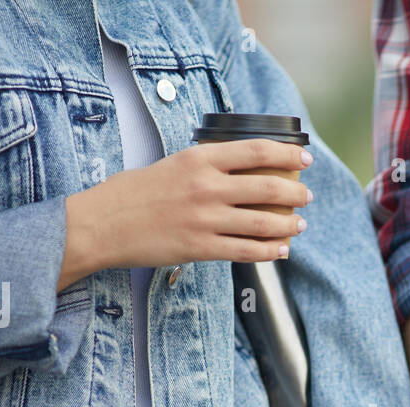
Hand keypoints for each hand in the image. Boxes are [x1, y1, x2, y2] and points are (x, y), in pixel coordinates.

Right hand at [59, 138, 313, 288]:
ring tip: (298, 225)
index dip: (288, 154)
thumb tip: (240, 172)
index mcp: (199, 158)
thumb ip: (205, 166)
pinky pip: (246, 251)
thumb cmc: (134, 193)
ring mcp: (205, 219)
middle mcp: (207, 186)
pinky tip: (281, 250)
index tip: (305, 158)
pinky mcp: (200, 247)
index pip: (257, 151)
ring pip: (263, 223)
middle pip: (268, 188)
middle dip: (295, 194)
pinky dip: (270, 251)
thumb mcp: (172, 164)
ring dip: (288, 225)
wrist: (102, 224)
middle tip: (306, 197)